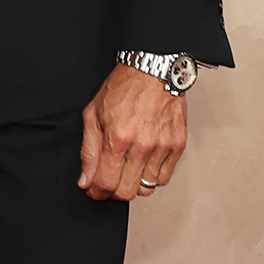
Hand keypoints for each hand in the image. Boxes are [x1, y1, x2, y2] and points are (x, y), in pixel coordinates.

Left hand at [78, 64, 186, 201]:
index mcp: (118, 138)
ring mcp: (162, 147)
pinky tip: (144, 164)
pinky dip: (153, 176)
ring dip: (134, 184)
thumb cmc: (124, 88)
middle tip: (109, 183)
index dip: (97, 192)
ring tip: (128, 170)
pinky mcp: (178, 145)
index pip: (106, 183)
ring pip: (147, 188)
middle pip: (127, 192)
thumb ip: (88, 151)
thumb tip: (86, 179)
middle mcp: (142, 146)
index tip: (94, 190)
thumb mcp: (93, 115)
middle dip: (113, 192)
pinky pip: (165, 177)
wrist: (153, 71)